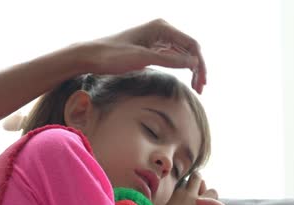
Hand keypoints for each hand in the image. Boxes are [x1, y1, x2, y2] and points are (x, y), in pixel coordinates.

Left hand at [82, 19, 205, 93]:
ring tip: (196, 87)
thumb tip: (195, 63)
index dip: (200, 64)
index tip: (201, 84)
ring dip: (190, 69)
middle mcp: (161, 30)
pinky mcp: (150, 49)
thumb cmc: (113, 55)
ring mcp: (156, 39)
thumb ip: (169, 60)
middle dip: (197, 68)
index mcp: (161, 27)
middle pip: (189, 49)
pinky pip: (171, 57)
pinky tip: (185, 78)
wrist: (91, 57)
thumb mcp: (143, 58)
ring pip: (181, 54)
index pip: (191, 45)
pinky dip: (179, 67)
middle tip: (201, 89)